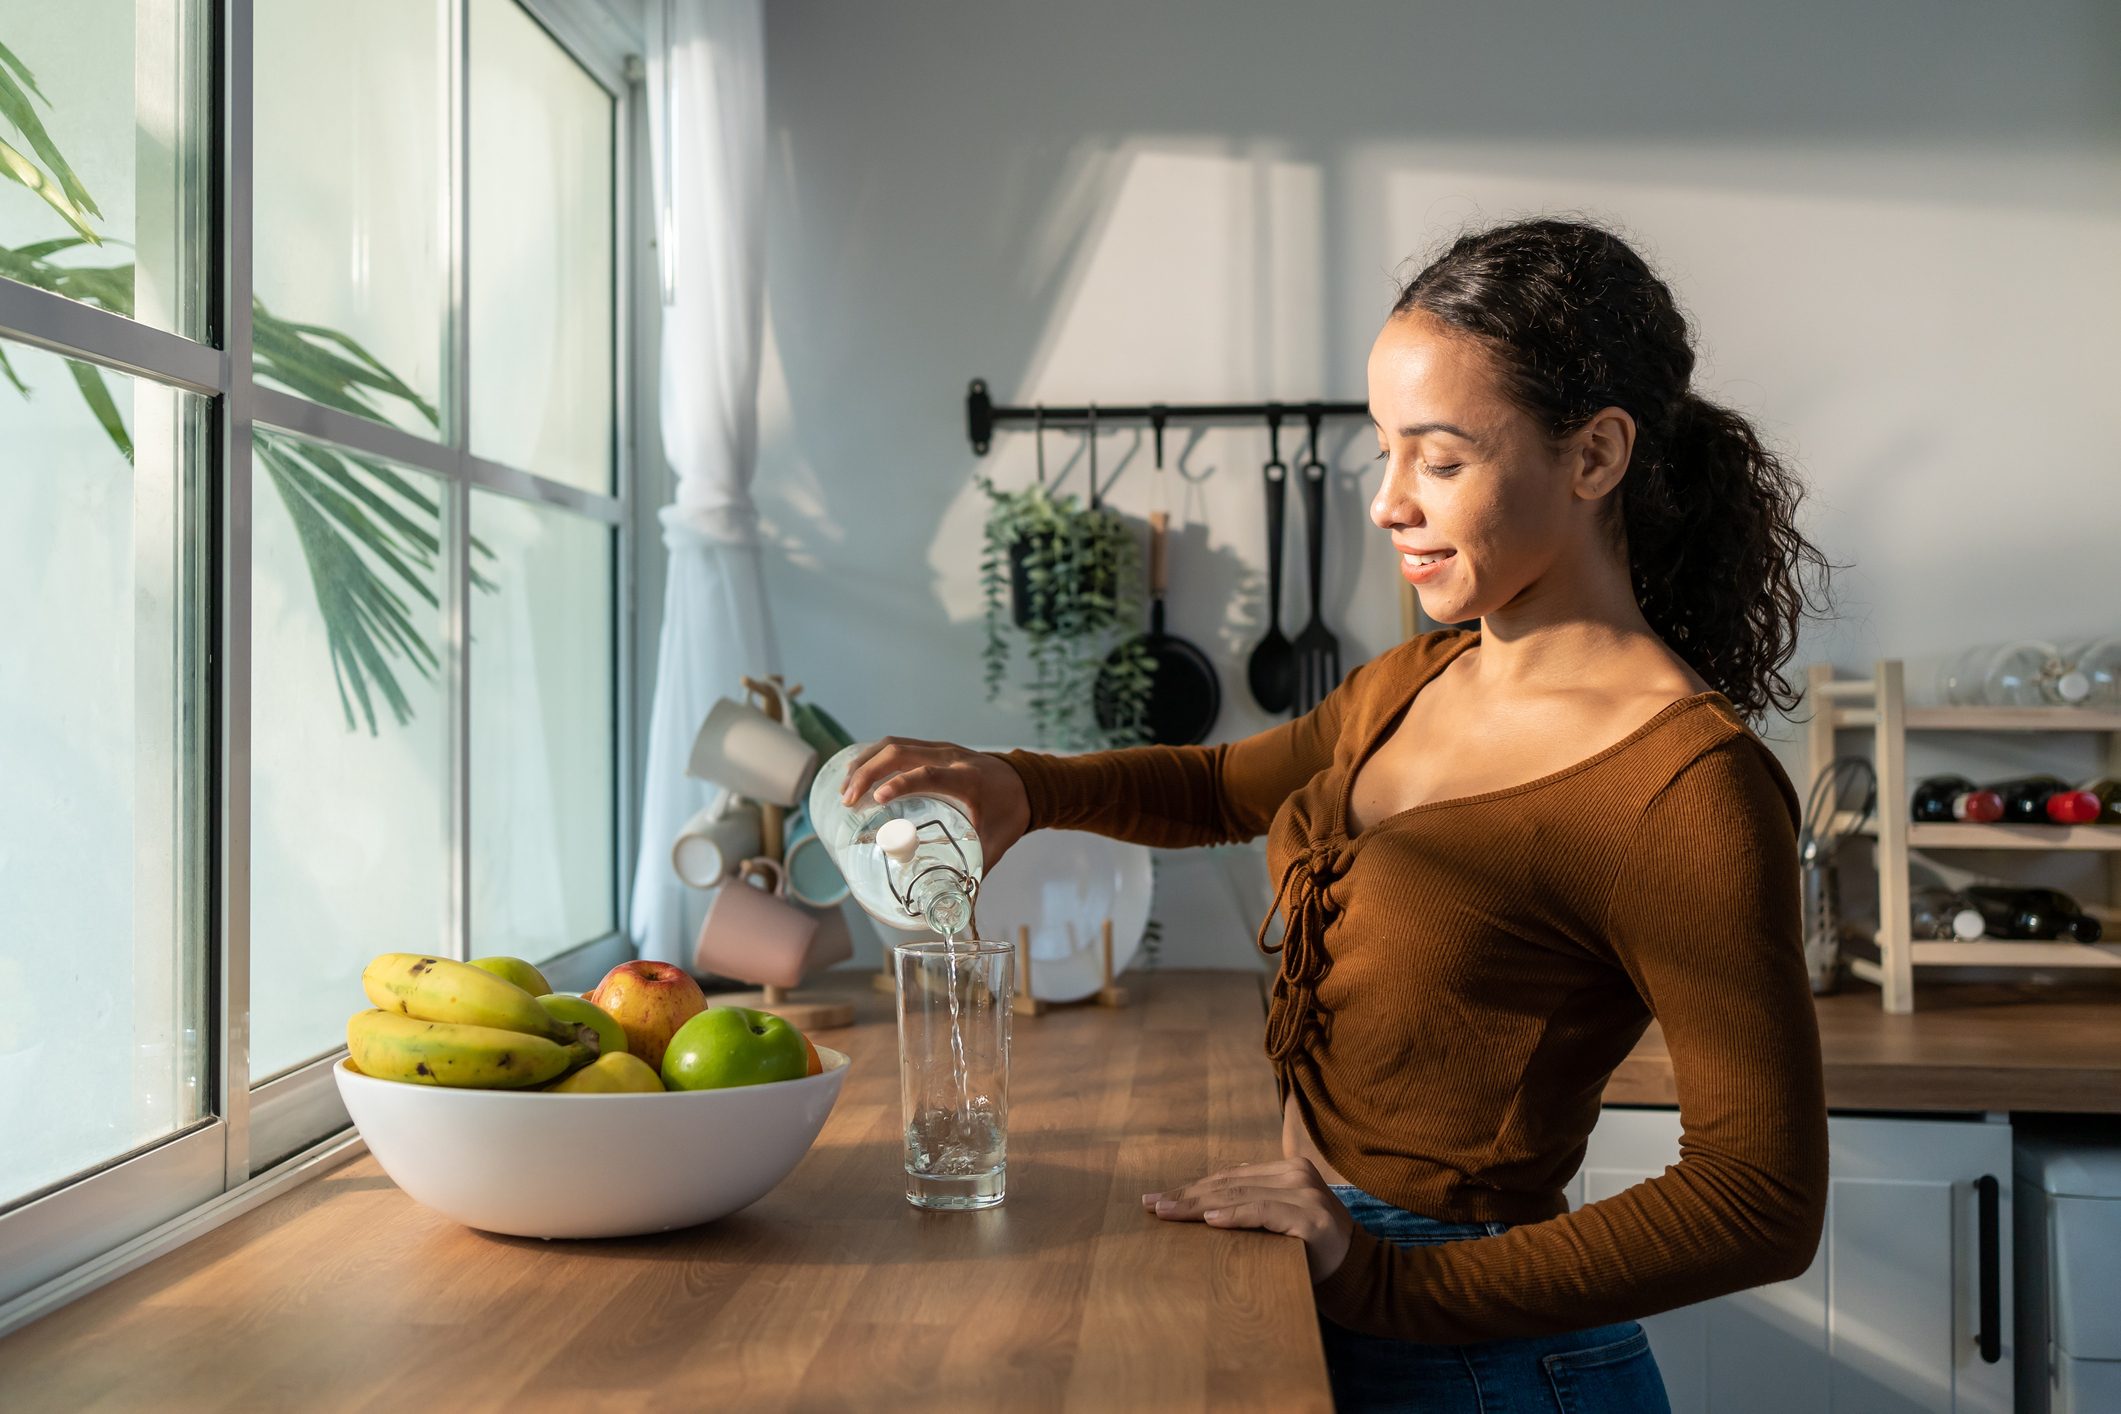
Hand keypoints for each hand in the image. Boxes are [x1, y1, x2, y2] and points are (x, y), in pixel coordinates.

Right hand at [835, 736, 1032, 870]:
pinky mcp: (934, 748)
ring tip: (844, 789)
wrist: (1028, 783)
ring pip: (895, 744)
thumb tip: (951, 908)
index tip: (876, 801)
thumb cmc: (1011, 813)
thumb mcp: (995, 843)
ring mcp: (941, 748)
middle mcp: (951, 757)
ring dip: (864, 763)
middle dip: (867, 773)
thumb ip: (973, 872)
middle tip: (846, 801)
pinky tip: (857, 773)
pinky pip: (898, 744)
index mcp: (967, 779)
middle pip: (900, 752)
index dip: (901, 784)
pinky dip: (873, 756)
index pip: (929, 774)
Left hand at [1141, 1157, 1354, 1283]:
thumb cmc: (1313, 1251)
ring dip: (1198, 1204)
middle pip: (1228, 1183)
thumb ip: (1252, 1205)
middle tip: (1151, 1205)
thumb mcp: (1280, 1221)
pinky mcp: (1309, 1217)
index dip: (1192, 1187)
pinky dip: (1233, 1215)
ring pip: (1239, 1194)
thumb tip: (1200, 1208)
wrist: (1360, 1275)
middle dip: (1186, 1195)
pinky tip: (1209, 1220)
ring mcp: (1304, 1193)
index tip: (1158, 1199)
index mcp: (1288, 1169)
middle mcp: (1296, 1174)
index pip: (1230, 1177)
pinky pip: (1262, 1211)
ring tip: (1168, 1213)